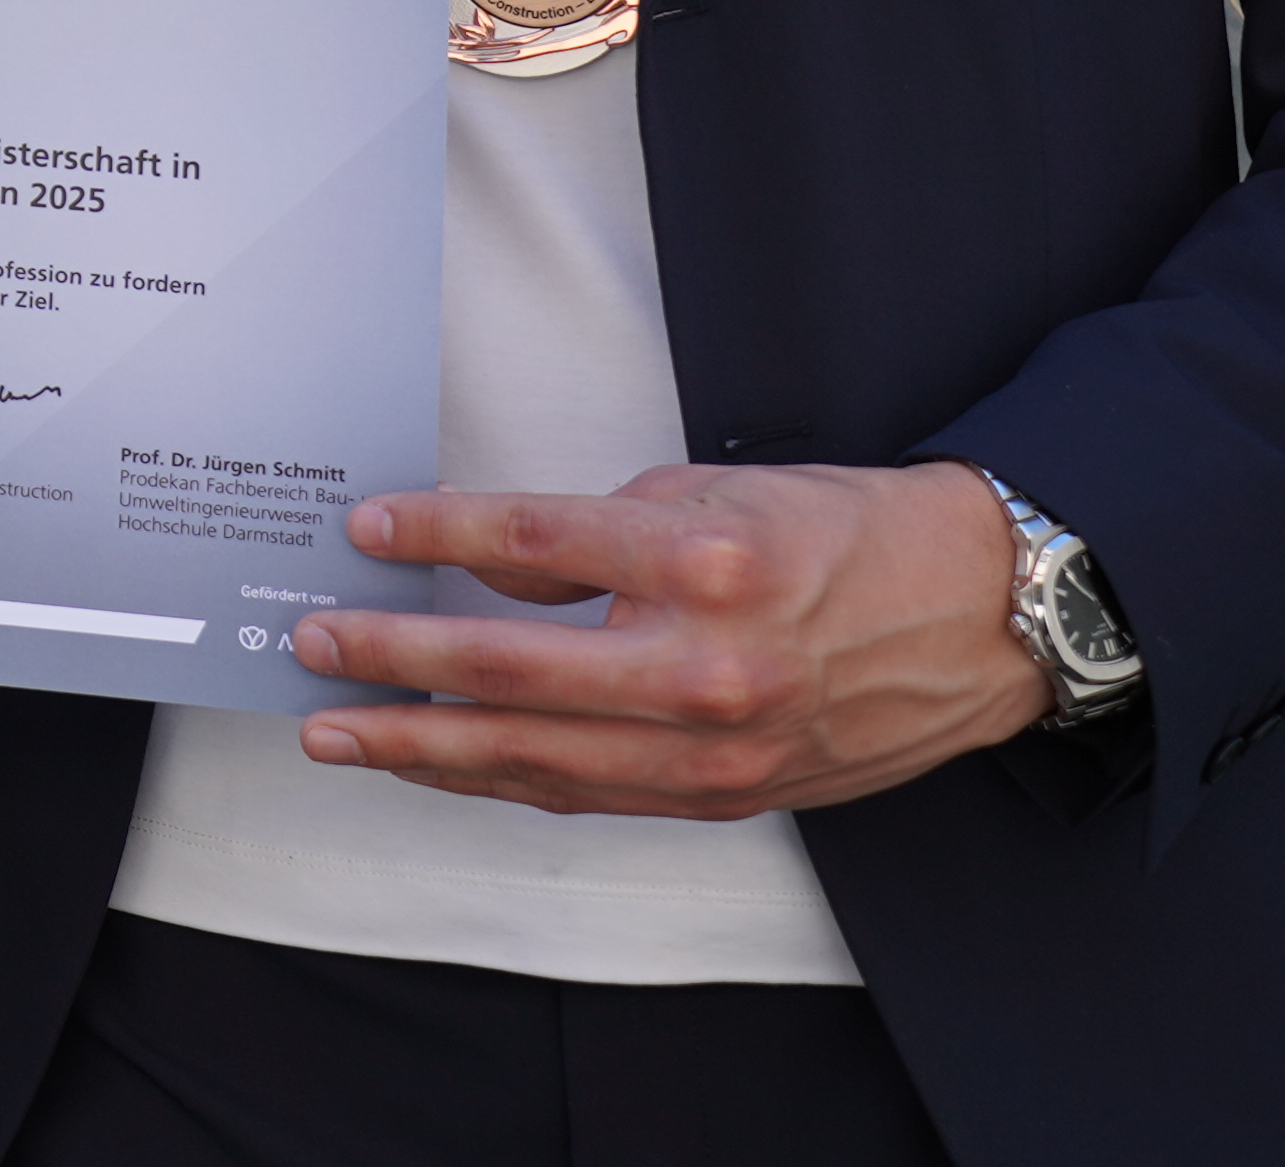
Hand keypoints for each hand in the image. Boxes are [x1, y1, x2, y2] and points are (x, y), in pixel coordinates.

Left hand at [290, 458, 1052, 817]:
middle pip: (509, 674)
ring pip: (534, 759)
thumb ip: (595, 532)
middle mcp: (704, 666)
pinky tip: (439, 763)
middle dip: (391, 664)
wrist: (974, 620)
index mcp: (703, 564)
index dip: (433, 536)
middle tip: (311, 651)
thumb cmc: (841, 536)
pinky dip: (502, 779)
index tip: (363, 531)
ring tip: (341, 731)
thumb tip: (487, 559)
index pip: (531, 546)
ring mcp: (714, 746)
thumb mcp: (714, 491)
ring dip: (423, 747)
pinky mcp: (725, 793)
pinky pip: (586, 793)